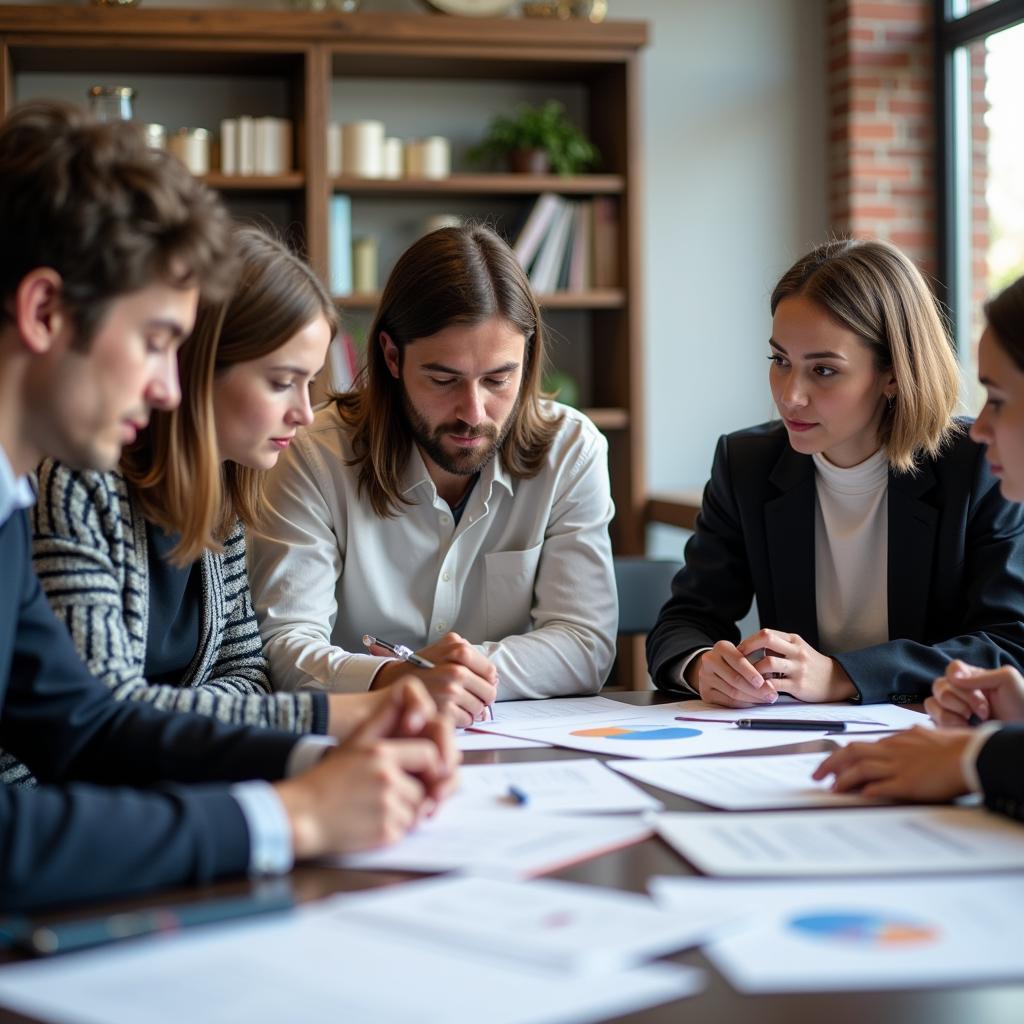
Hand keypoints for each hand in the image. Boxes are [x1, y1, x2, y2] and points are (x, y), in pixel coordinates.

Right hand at [275, 680, 458, 858]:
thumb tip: (403, 705)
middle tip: (388, 795)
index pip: (429, 754)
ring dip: (404, 813)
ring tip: (374, 809)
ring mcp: (387, 807)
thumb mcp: (354, 743)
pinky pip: (405, 830)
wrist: (301, 815)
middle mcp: (388, 779)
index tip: (420, 773)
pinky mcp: (385, 833)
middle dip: (413, 793)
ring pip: (417, 811)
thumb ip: (381, 723)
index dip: (429, 765)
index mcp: (382, 754)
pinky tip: (370, 823)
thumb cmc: (327, 779)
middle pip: (424, 787)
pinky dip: (393, 829)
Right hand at [370, 632, 497, 727]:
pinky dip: (462, 720)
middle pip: (489, 692)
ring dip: (472, 711)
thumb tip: (493, 680)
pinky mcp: (444, 710)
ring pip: (480, 709)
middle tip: (472, 698)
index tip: (481, 684)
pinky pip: (467, 720)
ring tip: (458, 704)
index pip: (491, 672)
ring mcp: (450, 690)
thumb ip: (470, 658)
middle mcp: (456, 669)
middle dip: (483, 698)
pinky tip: (451, 712)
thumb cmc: (422, 666)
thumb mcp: (445, 648)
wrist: (394, 682)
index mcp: (459, 650)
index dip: (488, 681)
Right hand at [689, 640, 778, 707]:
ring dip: (752, 698)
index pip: (738, 661)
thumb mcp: (743, 655)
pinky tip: (753, 703)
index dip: (751, 672)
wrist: (714, 667)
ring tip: (766, 699)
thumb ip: (755, 664)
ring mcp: (705, 677)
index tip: (763, 681)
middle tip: (770, 694)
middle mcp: (709, 660)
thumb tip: (771, 680)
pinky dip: (743, 704)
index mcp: (721, 647)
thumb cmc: (734, 662)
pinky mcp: (705, 692)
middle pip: (734, 678)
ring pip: (732, 692)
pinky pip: (727, 702)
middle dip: (756, 689)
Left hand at [736, 629, 855, 702]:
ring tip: (747, 676)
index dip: (748, 641)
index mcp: (793, 640)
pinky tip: (757, 689)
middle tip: (737, 660)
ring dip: (753, 670)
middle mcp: (795, 651)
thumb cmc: (810, 664)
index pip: (766, 633)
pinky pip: (775, 684)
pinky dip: (762, 686)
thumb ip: (778, 645)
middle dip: (748, 648)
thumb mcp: (797, 649)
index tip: (738, 651)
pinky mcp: (798, 685)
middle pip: (766, 639)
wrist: (836, 680)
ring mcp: (798, 667)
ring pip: (768, 662)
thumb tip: (749, 646)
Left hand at [811, 726, 972, 801]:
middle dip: (830, 764)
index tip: (833, 764)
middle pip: (852, 753)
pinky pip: (880, 786)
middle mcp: (893, 751)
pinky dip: (865, 791)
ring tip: (831, 789)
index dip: (843, 756)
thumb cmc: (956, 746)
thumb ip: (914, 738)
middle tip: (817, 775)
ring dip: (842, 779)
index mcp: (897, 740)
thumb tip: (910, 734)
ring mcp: (899, 767)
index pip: (862, 746)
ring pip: (860, 769)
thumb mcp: (927, 736)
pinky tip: (857, 796)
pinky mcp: (907, 784)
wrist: (971, 754)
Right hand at [925, 661, 1023, 727]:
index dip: (960, 679)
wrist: (1019, 740)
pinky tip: (965, 730)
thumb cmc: (1020, 707)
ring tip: (973, 722)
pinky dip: (949, 725)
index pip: (952, 669)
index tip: (982, 693)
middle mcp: (958, 692)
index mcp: (972, 678)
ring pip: (932, 703)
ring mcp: (951, 710)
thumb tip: (953, 678)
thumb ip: (981, 675)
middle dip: (962, 700)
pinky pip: (933, 720)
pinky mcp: (946, 727)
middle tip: (984, 712)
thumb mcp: (1008, 681)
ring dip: (953, 714)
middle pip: (939, 686)